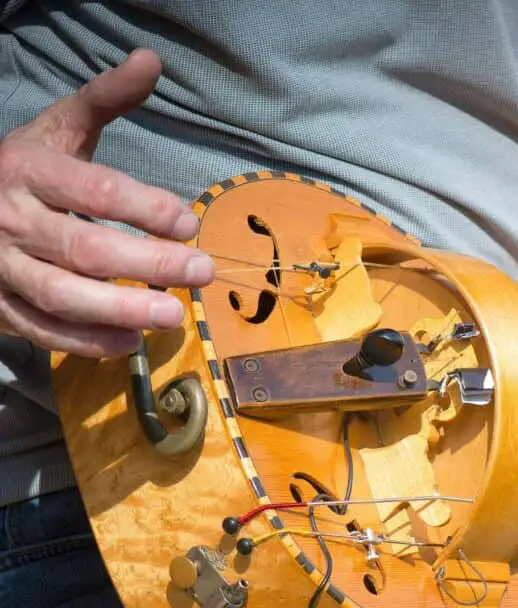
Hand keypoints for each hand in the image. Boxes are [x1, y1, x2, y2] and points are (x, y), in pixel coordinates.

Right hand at [0, 49, 213, 357]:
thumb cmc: (24, 168)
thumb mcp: (58, 128)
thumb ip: (104, 100)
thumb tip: (151, 61)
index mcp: (29, 170)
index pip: (94, 190)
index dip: (145, 208)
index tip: (190, 222)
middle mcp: (12, 219)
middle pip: (84, 247)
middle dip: (148, 262)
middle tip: (202, 271)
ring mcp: (2, 267)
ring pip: (61, 295)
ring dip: (121, 309)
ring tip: (174, 315)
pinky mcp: (1, 305)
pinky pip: (43, 329)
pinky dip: (86, 341)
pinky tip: (130, 341)